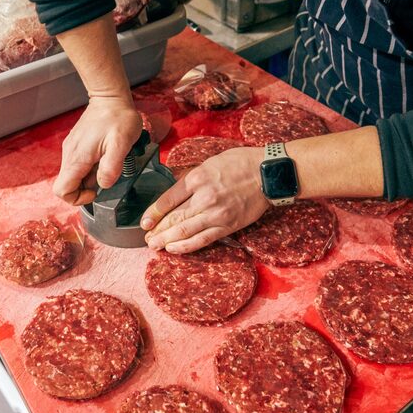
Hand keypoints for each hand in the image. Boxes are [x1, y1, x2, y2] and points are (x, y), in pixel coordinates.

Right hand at [53, 96, 142, 204]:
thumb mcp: (121, 144)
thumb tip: (103, 184)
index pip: (61, 190)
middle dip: (85, 188)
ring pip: (73, 175)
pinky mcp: (77, 145)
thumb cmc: (117, 118)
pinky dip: (90, 167)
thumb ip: (111, 167)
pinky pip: (78, 165)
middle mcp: (69, 154)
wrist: (110, 98)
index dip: (76, 198)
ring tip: (106, 164)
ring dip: (89, 177)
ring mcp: (71, 149)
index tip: (95, 191)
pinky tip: (104, 157)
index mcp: (77, 158)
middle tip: (105, 175)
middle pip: (67, 184)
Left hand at [141, 147, 268, 252]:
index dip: (153, 213)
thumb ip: (191, 178)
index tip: (144, 222)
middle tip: (147, 238)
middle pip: (174, 218)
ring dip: (167, 241)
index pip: (168, 199)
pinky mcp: (228, 225)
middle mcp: (204, 197)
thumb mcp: (209, 163)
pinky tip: (174, 249)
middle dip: (157, 230)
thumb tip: (173, 190)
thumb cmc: (239, 164)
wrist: (267, 173)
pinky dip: (186, 246)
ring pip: (185, 231)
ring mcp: (216, 213)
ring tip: (155, 246)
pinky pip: (203, 239)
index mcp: (197, 178)